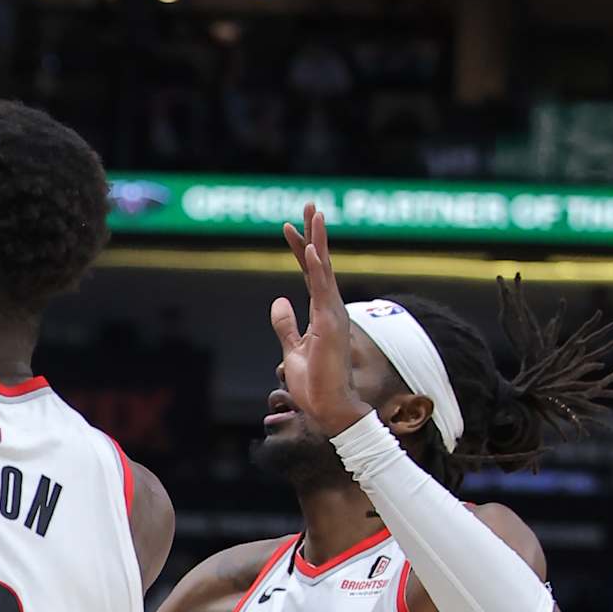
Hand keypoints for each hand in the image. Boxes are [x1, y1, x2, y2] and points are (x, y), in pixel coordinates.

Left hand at [271, 204, 372, 434]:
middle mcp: (330, 308)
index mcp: (321, 312)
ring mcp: (333, 314)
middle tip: (310, 204)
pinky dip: (319, 269)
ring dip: (318, 241)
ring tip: (314, 213)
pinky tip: (314, 249)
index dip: (301, 249)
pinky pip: (323, 291)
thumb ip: (286, 324)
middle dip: (315, 233)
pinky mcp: (330, 324)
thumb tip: (279, 301)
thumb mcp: (292, 348)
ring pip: (324, 270)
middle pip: (321, 263)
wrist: (327, 407)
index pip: (310, 273)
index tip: (289, 226)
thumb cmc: (313, 383)